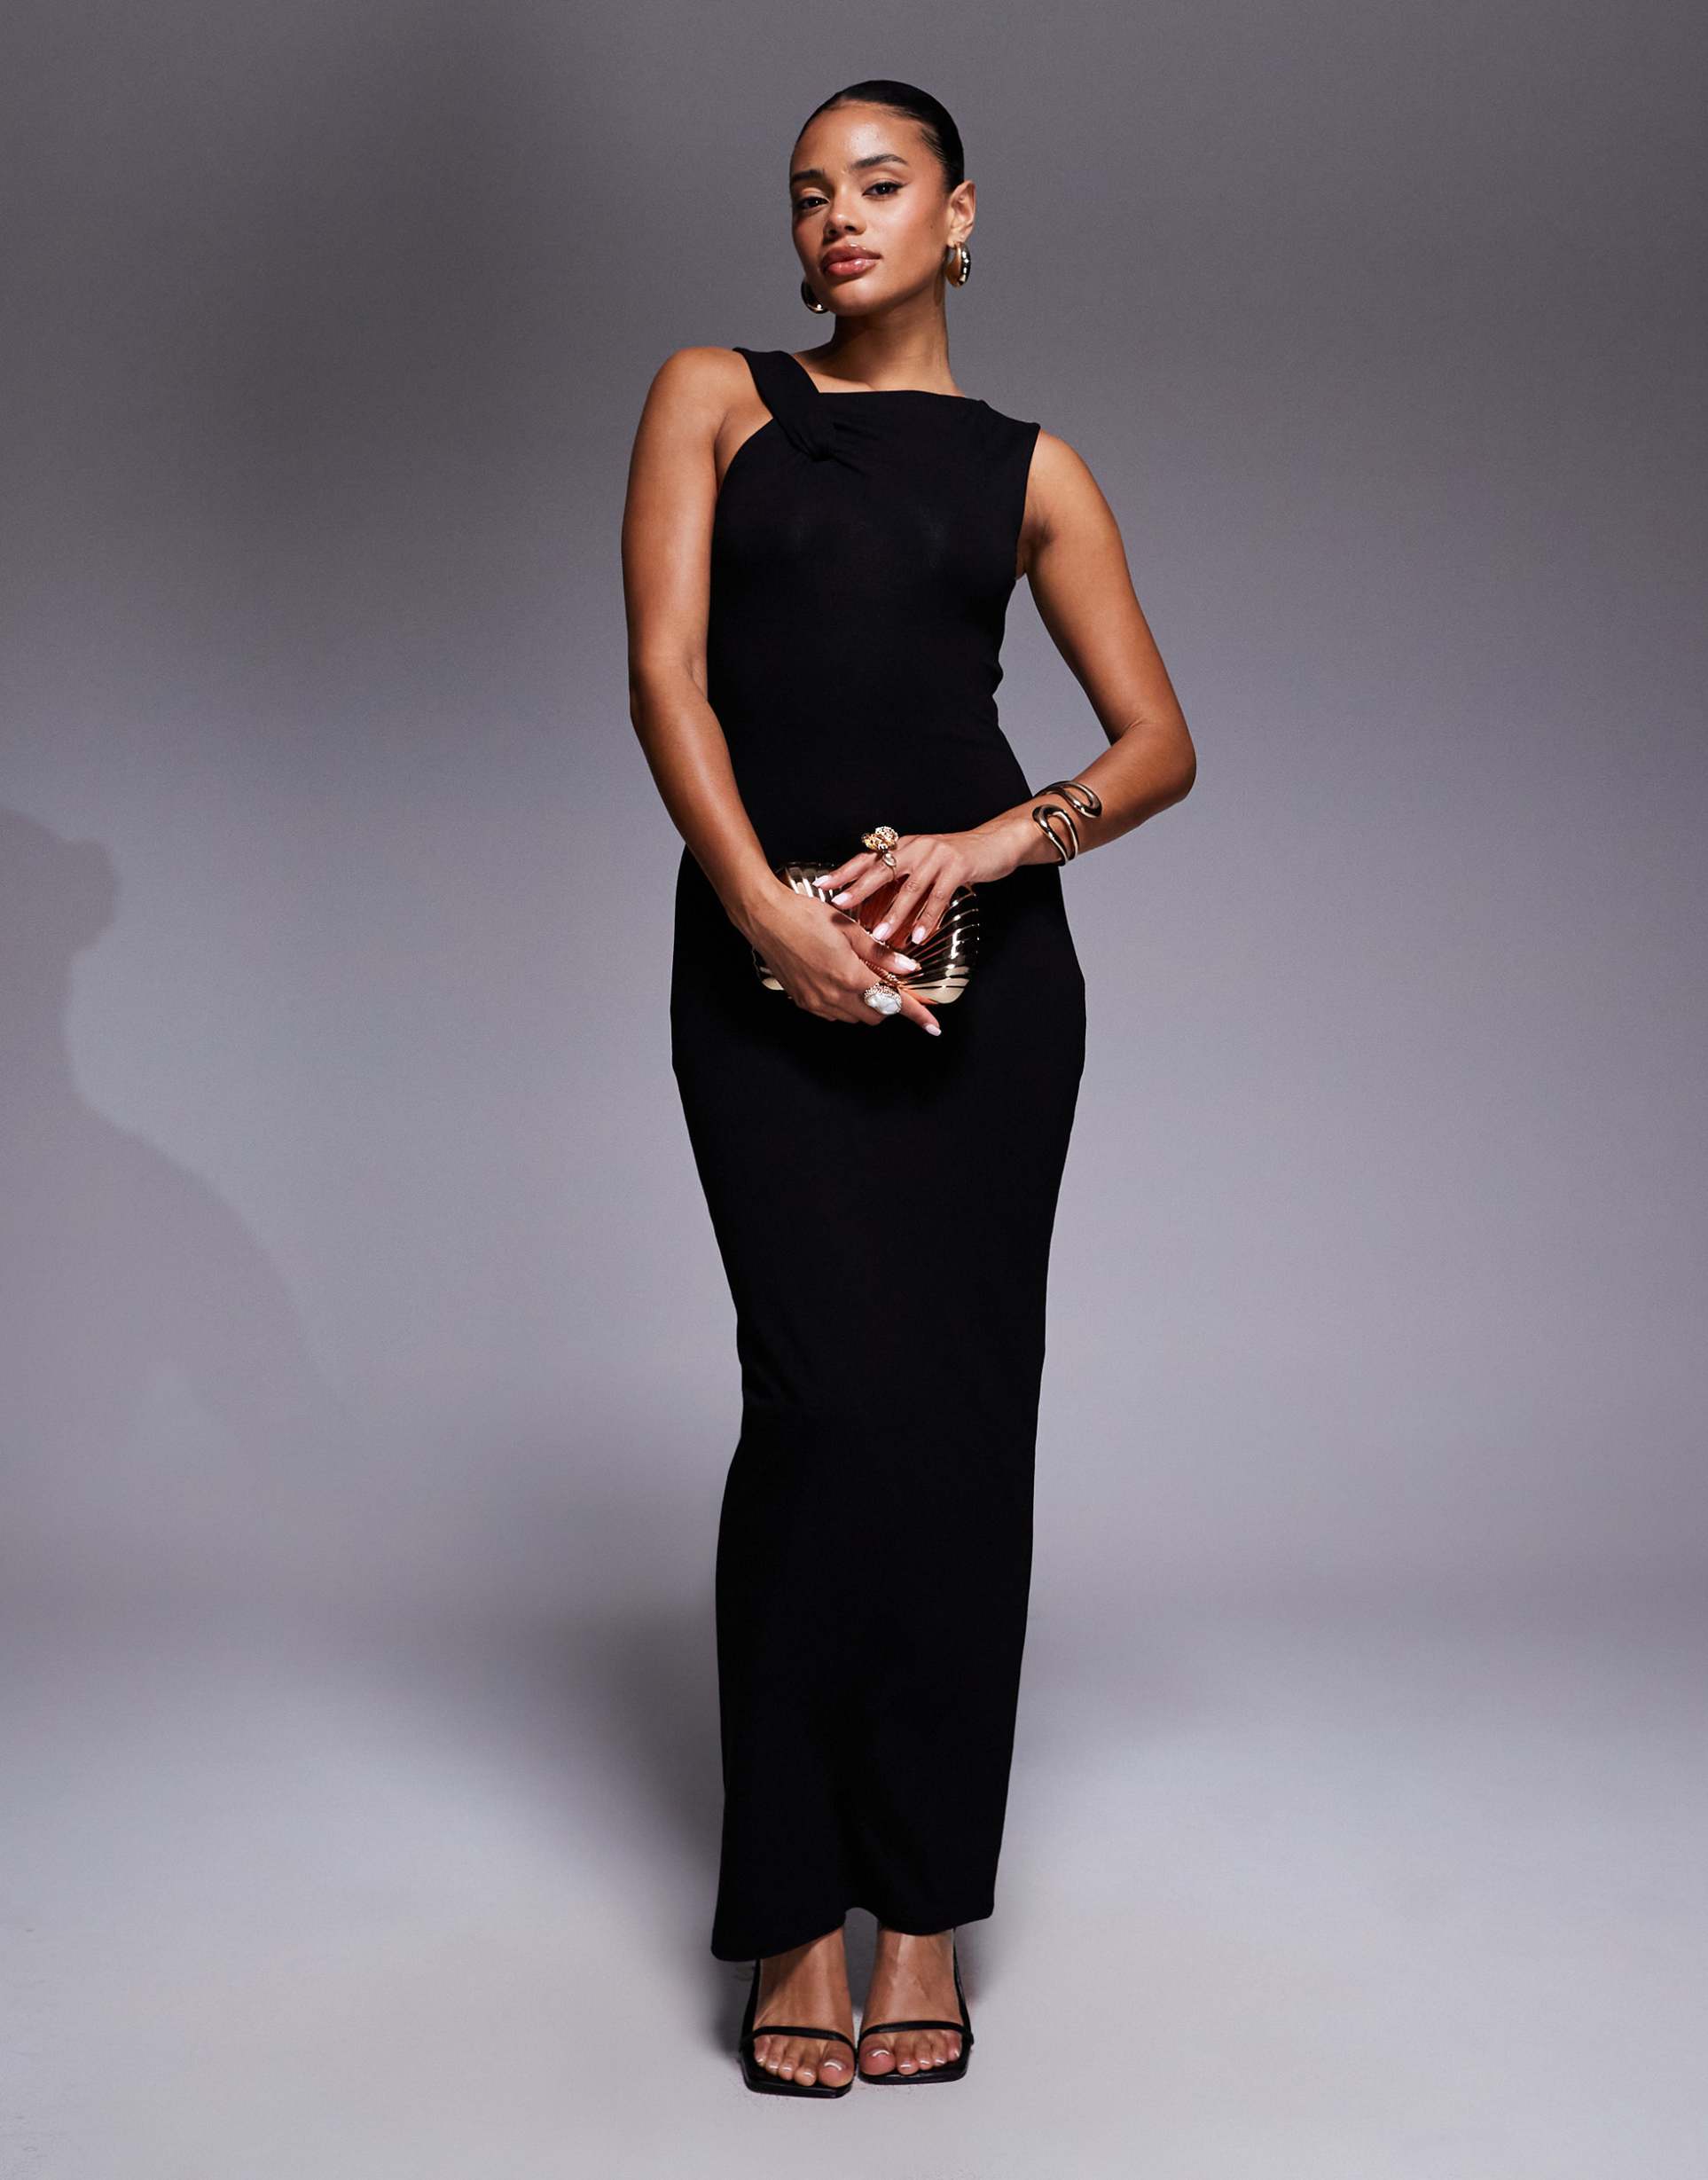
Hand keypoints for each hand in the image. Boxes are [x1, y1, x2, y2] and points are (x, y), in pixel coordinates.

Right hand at [748, 883, 941, 1033]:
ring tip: (860, 976)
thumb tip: (909, 969)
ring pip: (855, 1017)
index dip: (916, 1015)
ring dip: (866, 1003)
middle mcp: (834, 996)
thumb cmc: (806, 916)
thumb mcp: (850, 929)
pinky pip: (834, 1014)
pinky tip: (839, 980)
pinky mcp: (803, 1002)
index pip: (893, 1002)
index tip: (934, 1026)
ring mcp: (817, 1002)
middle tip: (887, 980)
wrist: (766, 918)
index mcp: (850, 976)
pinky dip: (845, 1004)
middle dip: (888, 1003)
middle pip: (876, 1015)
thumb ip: (882, 954)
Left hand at [811, 819, 1026, 951]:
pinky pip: (939, 897)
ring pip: (910, 889)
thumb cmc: (956, 858)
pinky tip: (917, 936)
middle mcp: (916, 848)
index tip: (822, 884)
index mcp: (903, 846)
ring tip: (879, 934)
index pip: (867, 858)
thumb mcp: (924, 862)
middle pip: (881, 871)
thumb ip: (901, 878)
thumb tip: (874, 904)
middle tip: (840, 906)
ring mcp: (937, 857)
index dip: (844, 871)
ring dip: (894, 914)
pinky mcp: (957, 867)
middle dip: (858, 889)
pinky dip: (927, 918)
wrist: (994, 843)